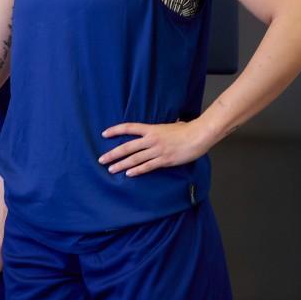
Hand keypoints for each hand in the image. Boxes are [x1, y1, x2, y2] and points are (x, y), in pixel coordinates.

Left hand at [97, 120, 213, 176]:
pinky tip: (128, 174)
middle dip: (113, 154)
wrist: (199, 136)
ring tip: (111, 169)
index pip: (129, 128)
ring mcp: (157, 151)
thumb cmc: (187, 129)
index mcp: (151, 129)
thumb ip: (161, 129)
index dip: (115, 130)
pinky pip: (148, 167)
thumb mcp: (170, 125)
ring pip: (135, 159)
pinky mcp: (164, 160)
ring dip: (121, 164)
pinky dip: (137, 170)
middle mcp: (151, 140)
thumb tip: (159, 128)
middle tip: (101, 159)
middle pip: (127, 147)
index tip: (104, 134)